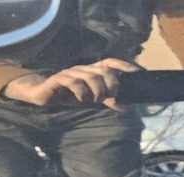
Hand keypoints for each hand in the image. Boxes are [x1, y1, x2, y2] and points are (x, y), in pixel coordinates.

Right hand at [4, 59, 139, 108]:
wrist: (45, 94)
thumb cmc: (70, 95)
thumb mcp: (92, 98)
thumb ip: (107, 100)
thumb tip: (124, 107)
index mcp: (92, 71)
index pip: (110, 62)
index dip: (124, 65)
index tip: (138, 72)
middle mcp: (83, 69)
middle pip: (103, 71)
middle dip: (111, 84)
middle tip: (111, 97)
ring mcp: (71, 73)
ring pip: (90, 76)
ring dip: (97, 91)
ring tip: (95, 101)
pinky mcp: (59, 79)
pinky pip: (73, 82)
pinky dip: (81, 92)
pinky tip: (82, 99)